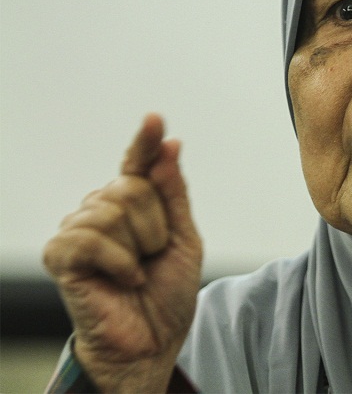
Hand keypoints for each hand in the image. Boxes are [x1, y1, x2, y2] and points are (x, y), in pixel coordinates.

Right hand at [43, 114, 202, 392]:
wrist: (152, 340)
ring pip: (113, 209)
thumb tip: (170, 145)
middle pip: (132, 187)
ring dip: (139, 247)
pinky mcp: (60, 255)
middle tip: (154, 257)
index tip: (155, 118)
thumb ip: (174, 193)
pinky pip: (93, 238)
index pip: (137, 164)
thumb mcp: (184, 238)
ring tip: (137, 272)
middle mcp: (101, 209)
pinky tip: (124, 280)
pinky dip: (119, 263)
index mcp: (133, 204)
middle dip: (157, 226)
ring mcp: (78, 230)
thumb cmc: (166, 291)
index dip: (145, 141)